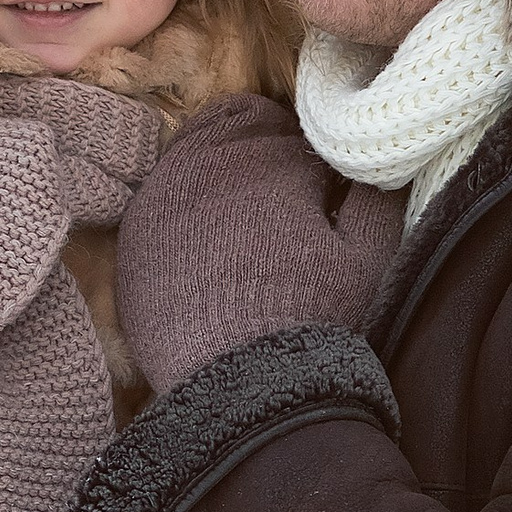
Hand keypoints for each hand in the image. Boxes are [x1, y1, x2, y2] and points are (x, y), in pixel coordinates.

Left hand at [114, 98, 405, 394]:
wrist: (239, 385)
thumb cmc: (311, 320)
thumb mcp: (369, 258)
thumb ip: (376, 195)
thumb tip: (377, 161)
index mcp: (270, 158)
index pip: (294, 130)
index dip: (311, 159)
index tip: (318, 193)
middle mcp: (209, 161)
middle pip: (239, 126)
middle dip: (265, 154)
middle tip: (282, 204)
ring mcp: (163, 194)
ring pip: (194, 152)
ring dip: (222, 172)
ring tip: (244, 223)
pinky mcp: (134, 233)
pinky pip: (161, 195)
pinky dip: (184, 206)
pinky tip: (205, 246)